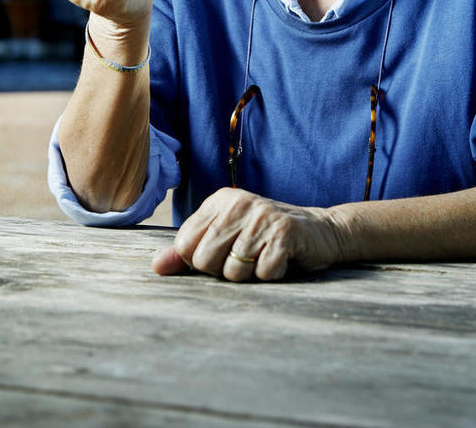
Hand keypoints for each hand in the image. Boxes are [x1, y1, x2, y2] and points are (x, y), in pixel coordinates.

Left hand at [152, 188, 343, 281]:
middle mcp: (239, 202)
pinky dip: (272, 275)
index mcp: (219, 201)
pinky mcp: (285, 232)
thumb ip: (189, 251)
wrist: (320, 231)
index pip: (185, 246)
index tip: (224, 253)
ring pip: (234, 271)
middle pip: (205, 261)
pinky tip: (281, 260)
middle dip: (225, 270)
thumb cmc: (265, 238)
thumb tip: (156, 267)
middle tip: (247, 256)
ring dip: (250, 275)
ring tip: (264, 257)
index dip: (201, 262)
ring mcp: (263, 215)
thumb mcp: (225, 238)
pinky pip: (263, 273)